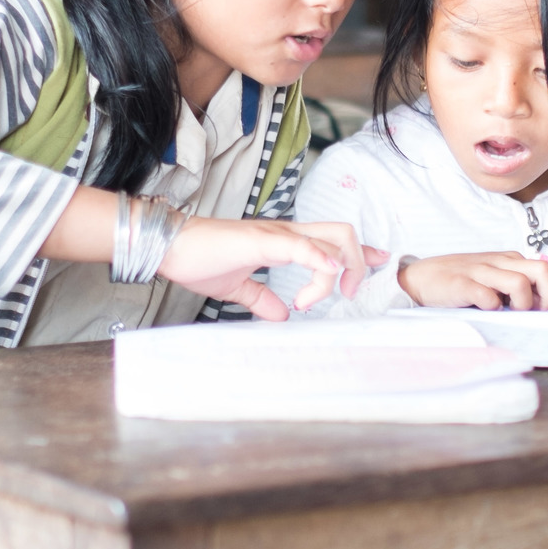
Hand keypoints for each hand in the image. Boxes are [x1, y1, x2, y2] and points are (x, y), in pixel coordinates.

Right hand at [159, 217, 385, 320]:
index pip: (331, 239)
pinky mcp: (262, 240)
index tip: (377, 265)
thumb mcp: (236, 289)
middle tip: (351, 292)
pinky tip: (328, 275)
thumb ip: (260, 299)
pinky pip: (301, 246)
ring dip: (340, 268)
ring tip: (324, 296)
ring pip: (330, 239)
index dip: (359, 252)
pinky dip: (320, 259)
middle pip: (342, 233)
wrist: (170, 248)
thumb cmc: (198, 261)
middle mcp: (286, 233)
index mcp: (282, 242)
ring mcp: (276, 234)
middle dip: (359, 261)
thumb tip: (280, 315)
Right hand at [399, 252, 547, 311]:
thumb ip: (519, 291)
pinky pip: (488, 295)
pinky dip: (493, 305)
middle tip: (539, 312)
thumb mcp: (494, 282)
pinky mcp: (462, 283)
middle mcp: (500, 262)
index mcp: (510, 261)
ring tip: (509, 312)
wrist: (420, 278)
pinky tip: (486, 309)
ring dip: (522, 304)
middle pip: (542, 270)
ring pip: (520, 283)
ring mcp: (481, 271)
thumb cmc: (461, 282)